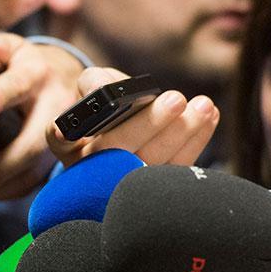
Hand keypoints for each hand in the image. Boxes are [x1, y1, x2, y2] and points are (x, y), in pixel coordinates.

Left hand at [0, 33, 83, 203]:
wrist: (63, 77)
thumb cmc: (22, 64)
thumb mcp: (8, 48)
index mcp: (36, 73)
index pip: (19, 83)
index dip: (2, 94)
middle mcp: (55, 106)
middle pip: (30, 145)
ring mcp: (61, 135)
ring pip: (32, 170)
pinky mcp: (59, 156)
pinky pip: (33, 180)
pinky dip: (6, 191)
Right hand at [48, 67, 218, 167]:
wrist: (121, 127)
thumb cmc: (106, 106)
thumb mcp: (91, 89)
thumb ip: (95, 83)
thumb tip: (104, 89)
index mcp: (68, 145)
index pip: (61, 140)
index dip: (62, 135)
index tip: (66, 127)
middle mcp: (90, 169)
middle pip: (114, 153)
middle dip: (147, 126)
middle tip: (174, 100)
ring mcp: (122, 183)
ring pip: (149, 166)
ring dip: (181, 134)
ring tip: (204, 106)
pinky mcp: (152, 188)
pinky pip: (173, 171)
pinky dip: (195, 143)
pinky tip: (209, 117)